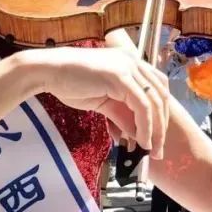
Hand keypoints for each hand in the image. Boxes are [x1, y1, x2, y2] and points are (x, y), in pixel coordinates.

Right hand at [25, 41, 170, 158]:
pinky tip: (141, 141)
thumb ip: (122, 114)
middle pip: (161, 95)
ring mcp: (128, 67)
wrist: (49, 72)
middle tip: (158, 150)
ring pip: (154, 102)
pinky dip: (145, 126)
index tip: (157, 136)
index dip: (161, 113)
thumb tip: (138, 135)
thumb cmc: (70, 83)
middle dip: (162, 125)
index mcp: (130, 63)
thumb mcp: (103, 102)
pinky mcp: (120, 77)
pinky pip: (141, 106)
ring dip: (156, 130)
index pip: (157, 87)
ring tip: (151, 149)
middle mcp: (133, 62)